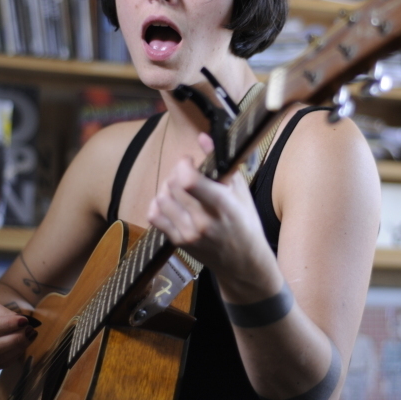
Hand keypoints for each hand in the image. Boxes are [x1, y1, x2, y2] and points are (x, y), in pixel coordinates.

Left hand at [147, 133, 268, 278]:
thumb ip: (221, 162)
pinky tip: (172, 202)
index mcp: (223, 207)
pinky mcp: (177, 242)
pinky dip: (159, 203)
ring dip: (168, 187)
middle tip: (188, 172)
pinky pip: (154, 215)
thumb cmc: (246, 224)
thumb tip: (203, 137)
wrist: (243, 263)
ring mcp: (187, 234)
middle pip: (173, 185)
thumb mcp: (241, 191)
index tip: (191, 161)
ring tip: (181, 188)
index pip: (189, 181)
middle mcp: (202, 222)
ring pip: (161, 198)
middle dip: (177, 172)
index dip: (184, 164)